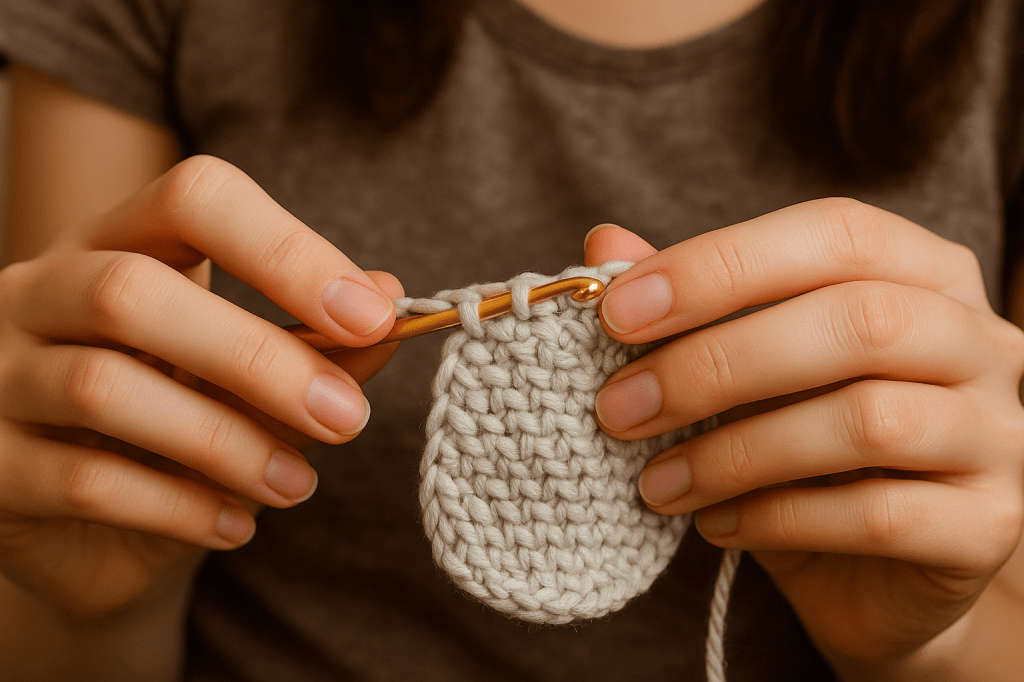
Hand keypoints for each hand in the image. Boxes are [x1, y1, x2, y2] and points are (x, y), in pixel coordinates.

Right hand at [0, 156, 401, 618]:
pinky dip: (178, 507)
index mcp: (121, 241)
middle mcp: (41, 290)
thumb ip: (319, 340)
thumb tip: (394, 305)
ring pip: (104, 389)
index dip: (285, 249)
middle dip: (260, 358)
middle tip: (347, 419)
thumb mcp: (253, 370)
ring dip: (224, 442)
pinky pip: (81, 480)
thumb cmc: (181, 418)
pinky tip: (236, 525)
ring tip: (296, 485)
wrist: (91, 524)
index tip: (372, 316)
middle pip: (132, 291)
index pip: (193, 198)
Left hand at [585, 199, 1023, 675]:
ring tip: (657, 483)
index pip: (835, 234)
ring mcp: (999, 435)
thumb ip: (684, 306)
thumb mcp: (739, 373)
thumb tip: (603, 246)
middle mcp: (980, 342)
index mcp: (924, 274)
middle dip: (716, 363)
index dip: (722, 264)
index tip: (617, 313)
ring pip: (869, 422)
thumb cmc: (803, 451)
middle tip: (619, 408)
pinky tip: (715, 525)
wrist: (873, 576)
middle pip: (859, 322)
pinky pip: (881, 515)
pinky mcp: (990, 525)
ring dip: (737, 451)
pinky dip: (777, 518)